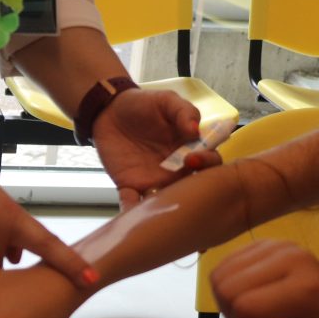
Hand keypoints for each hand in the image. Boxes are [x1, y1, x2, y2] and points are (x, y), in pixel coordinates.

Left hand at [92, 89, 221, 209]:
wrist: (108, 110)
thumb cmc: (142, 104)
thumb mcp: (165, 101)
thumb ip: (183, 112)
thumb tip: (195, 130)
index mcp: (190, 149)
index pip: (210, 163)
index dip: (208, 163)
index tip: (193, 159)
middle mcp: (176, 170)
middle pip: (193, 190)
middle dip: (192, 195)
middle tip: (181, 189)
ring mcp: (154, 180)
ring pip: (166, 202)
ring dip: (166, 210)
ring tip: (163, 213)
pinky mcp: (130, 186)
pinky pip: (133, 203)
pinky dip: (132, 211)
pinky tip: (131, 216)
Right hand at [212, 240, 318, 317]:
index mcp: (307, 288)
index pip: (246, 307)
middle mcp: (292, 257)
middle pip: (227, 288)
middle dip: (235, 315)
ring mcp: (277, 245)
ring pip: (220, 276)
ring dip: (230, 302)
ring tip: (259, 311)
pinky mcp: (264, 242)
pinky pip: (223, 267)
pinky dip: (230, 288)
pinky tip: (254, 297)